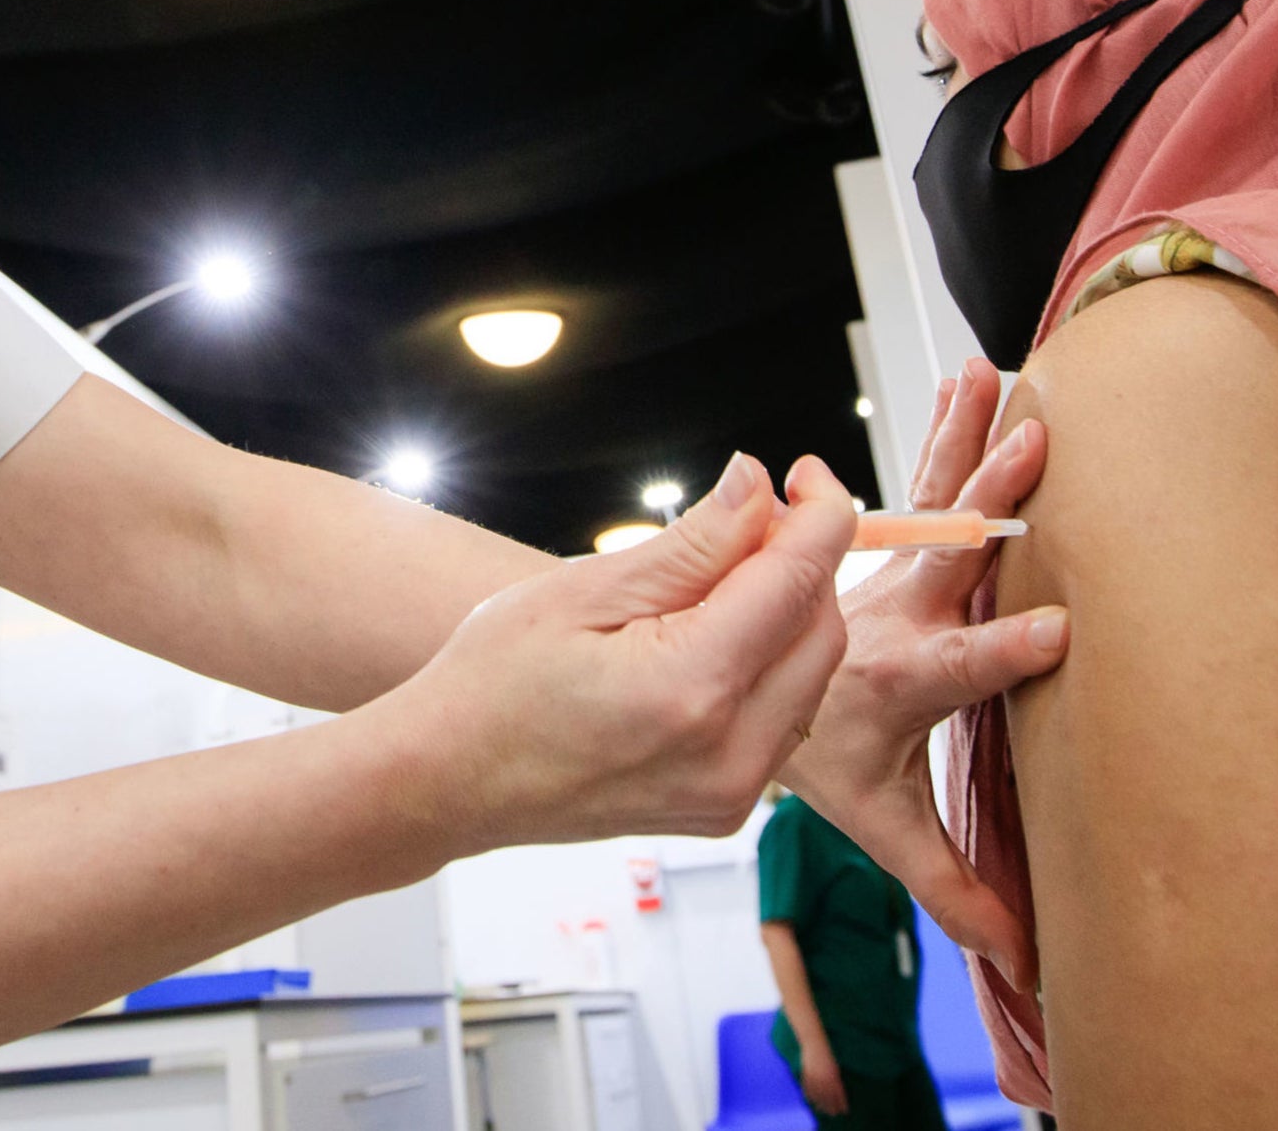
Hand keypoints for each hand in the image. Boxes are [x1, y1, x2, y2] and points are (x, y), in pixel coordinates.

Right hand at [388, 454, 855, 850]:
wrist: (452, 779)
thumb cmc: (495, 681)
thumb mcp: (586, 589)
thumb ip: (692, 543)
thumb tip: (758, 484)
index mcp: (692, 689)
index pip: (800, 581)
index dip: (821, 512)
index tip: (804, 471)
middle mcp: (730, 754)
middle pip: (824, 628)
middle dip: (804, 559)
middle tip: (751, 514)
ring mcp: (732, 792)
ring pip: (812, 674)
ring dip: (790, 611)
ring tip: (720, 572)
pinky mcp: (726, 806)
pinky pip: (784, 715)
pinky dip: (771, 660)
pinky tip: (715, 631)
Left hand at [781, 360, 1067, 986]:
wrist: (744, 686)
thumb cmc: (829, 756)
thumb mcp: (883, 823)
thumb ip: (948, 881)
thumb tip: (1019, 958)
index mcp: (897, 678)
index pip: (957, 667)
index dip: (1004, 650)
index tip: (1058, 626)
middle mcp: (895, 613)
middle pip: (949, 557)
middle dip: (990, 505)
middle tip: (1035, 449)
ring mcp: (892, 571)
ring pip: (934, 499)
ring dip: (966, 438)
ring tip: (995, 377)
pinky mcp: (892, 542)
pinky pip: (924, 478)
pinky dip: (949, 428)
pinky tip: (977, 375)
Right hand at [799, 1038, 850, 1115]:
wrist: (814, 1044)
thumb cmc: (827, 1055)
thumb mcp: (834, 1067)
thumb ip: (836, 1080)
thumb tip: (838, 1093)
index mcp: (834, 1076)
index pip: (839, 1094)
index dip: (842, 1103)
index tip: (844, 1111)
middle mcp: (824, 1078)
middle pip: (828, 1097)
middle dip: (831, 1107)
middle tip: (834, 1114)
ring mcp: (814, 1077)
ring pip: (818, 1095)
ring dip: (820, 1104)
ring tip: (822, 1110)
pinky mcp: (806, 1075)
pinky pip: (808, 1089)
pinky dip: (809, 1096)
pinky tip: (811, 1101)